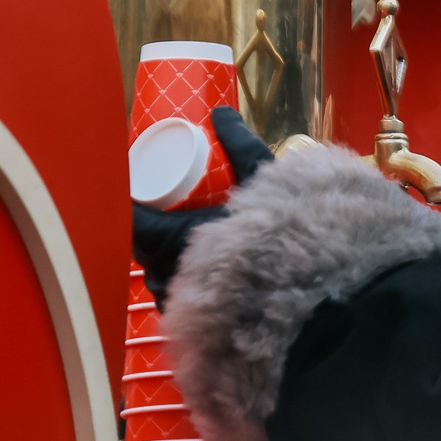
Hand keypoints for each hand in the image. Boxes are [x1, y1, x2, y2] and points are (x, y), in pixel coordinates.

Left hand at [130, 107, 277, 309]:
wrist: (308, 294)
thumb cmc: (279, 233)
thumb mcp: (260, 180)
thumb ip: (239, 145)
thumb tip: (220, 110)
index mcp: (170, 241)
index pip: (132, 222)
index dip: (132, 205)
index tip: (140, 190)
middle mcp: (166, 277)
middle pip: (145, 250)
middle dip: (151, 231)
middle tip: (165, 210)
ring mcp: (178, 307)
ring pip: (160, 278)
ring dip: (167, 260)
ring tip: (184, 242)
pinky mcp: (194, 329)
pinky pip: (177, 302)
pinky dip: (183, 287)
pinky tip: (197, 281)